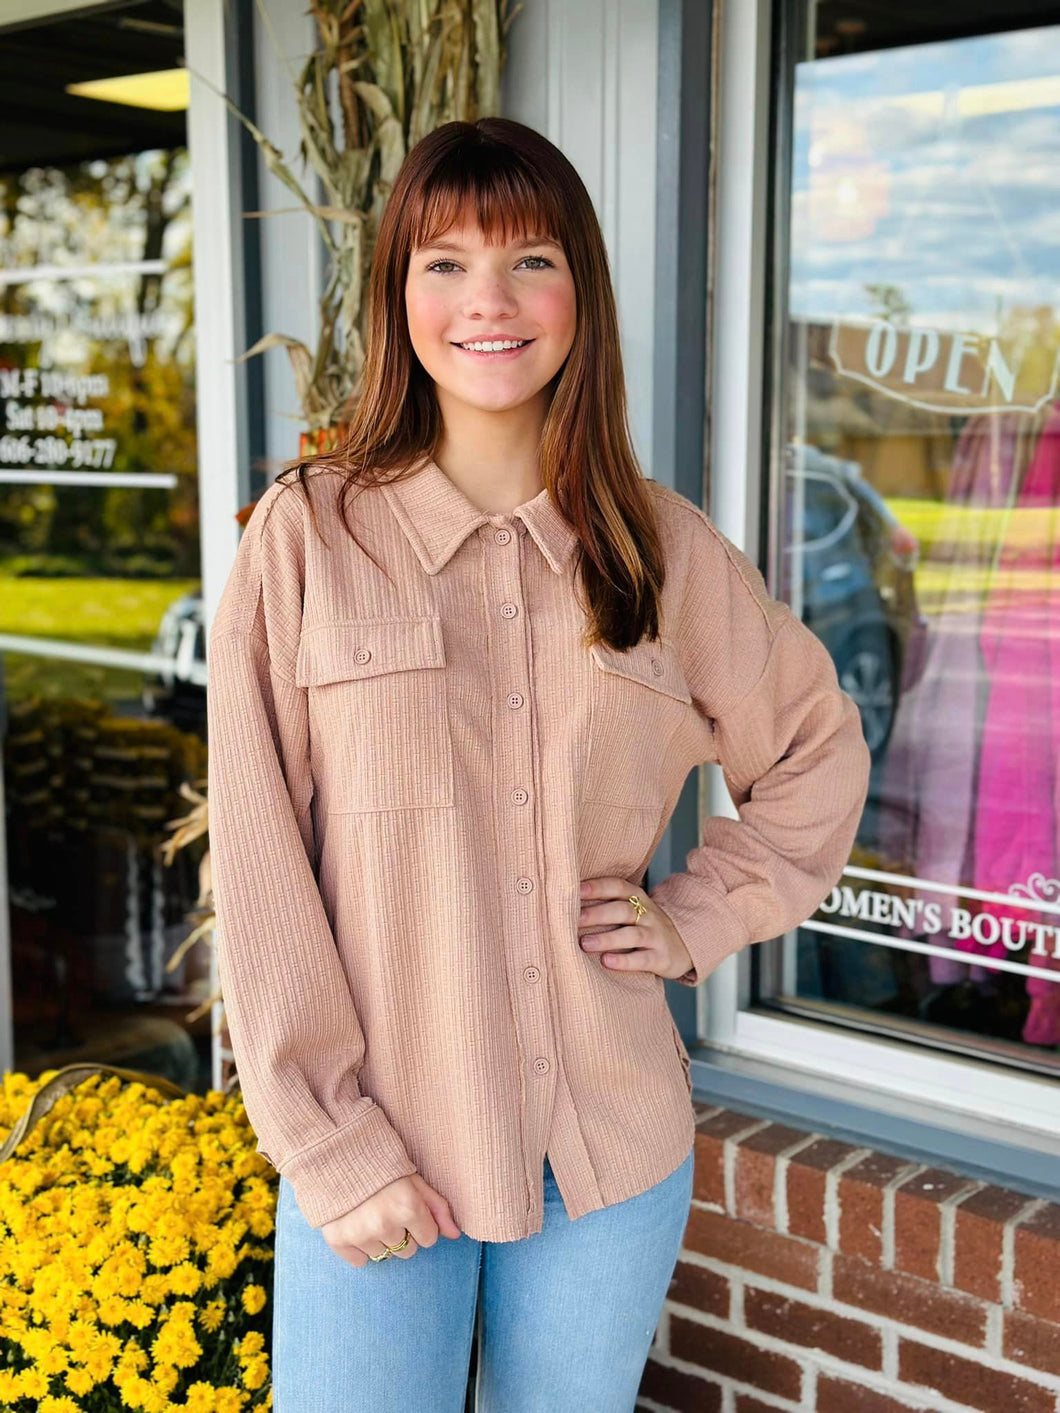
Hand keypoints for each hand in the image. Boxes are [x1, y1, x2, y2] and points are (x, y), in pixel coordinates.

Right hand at [320, 1172, 461, 1267]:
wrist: (335, 1153)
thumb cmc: (380, 1164)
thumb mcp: (413, 1178)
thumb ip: (436, 1206)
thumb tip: (455, 1235)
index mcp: (407, 1207)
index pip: (429, 1238)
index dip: (421, 1224)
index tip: (409, 1209)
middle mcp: (385, 1225)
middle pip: (407, 1251)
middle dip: (402, 1233)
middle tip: (387, 1209)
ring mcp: (360, 1234)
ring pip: (384, 1255)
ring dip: (380, 1239)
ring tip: (369, 1213)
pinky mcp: (338, 1240)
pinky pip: (359, 1261)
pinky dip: (358, 1248)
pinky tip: (355, 1224)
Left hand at [578, 875, 693, 979]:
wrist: (686, 945)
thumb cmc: (645, 927)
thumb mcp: (633, 910)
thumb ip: (607, 904)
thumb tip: (566, 903)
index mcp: (638, 898)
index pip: (618, 887)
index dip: (597, 887)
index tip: (575, 890)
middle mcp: (648, 914)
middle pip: (622, 910)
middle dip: (597, 913)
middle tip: (574, 920)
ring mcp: (656, 936)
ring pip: (632, 934)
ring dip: (607, 938)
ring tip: (585, 944)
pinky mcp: (661, 958)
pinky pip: (643, 959)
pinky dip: (624, 961)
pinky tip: (607, 962)